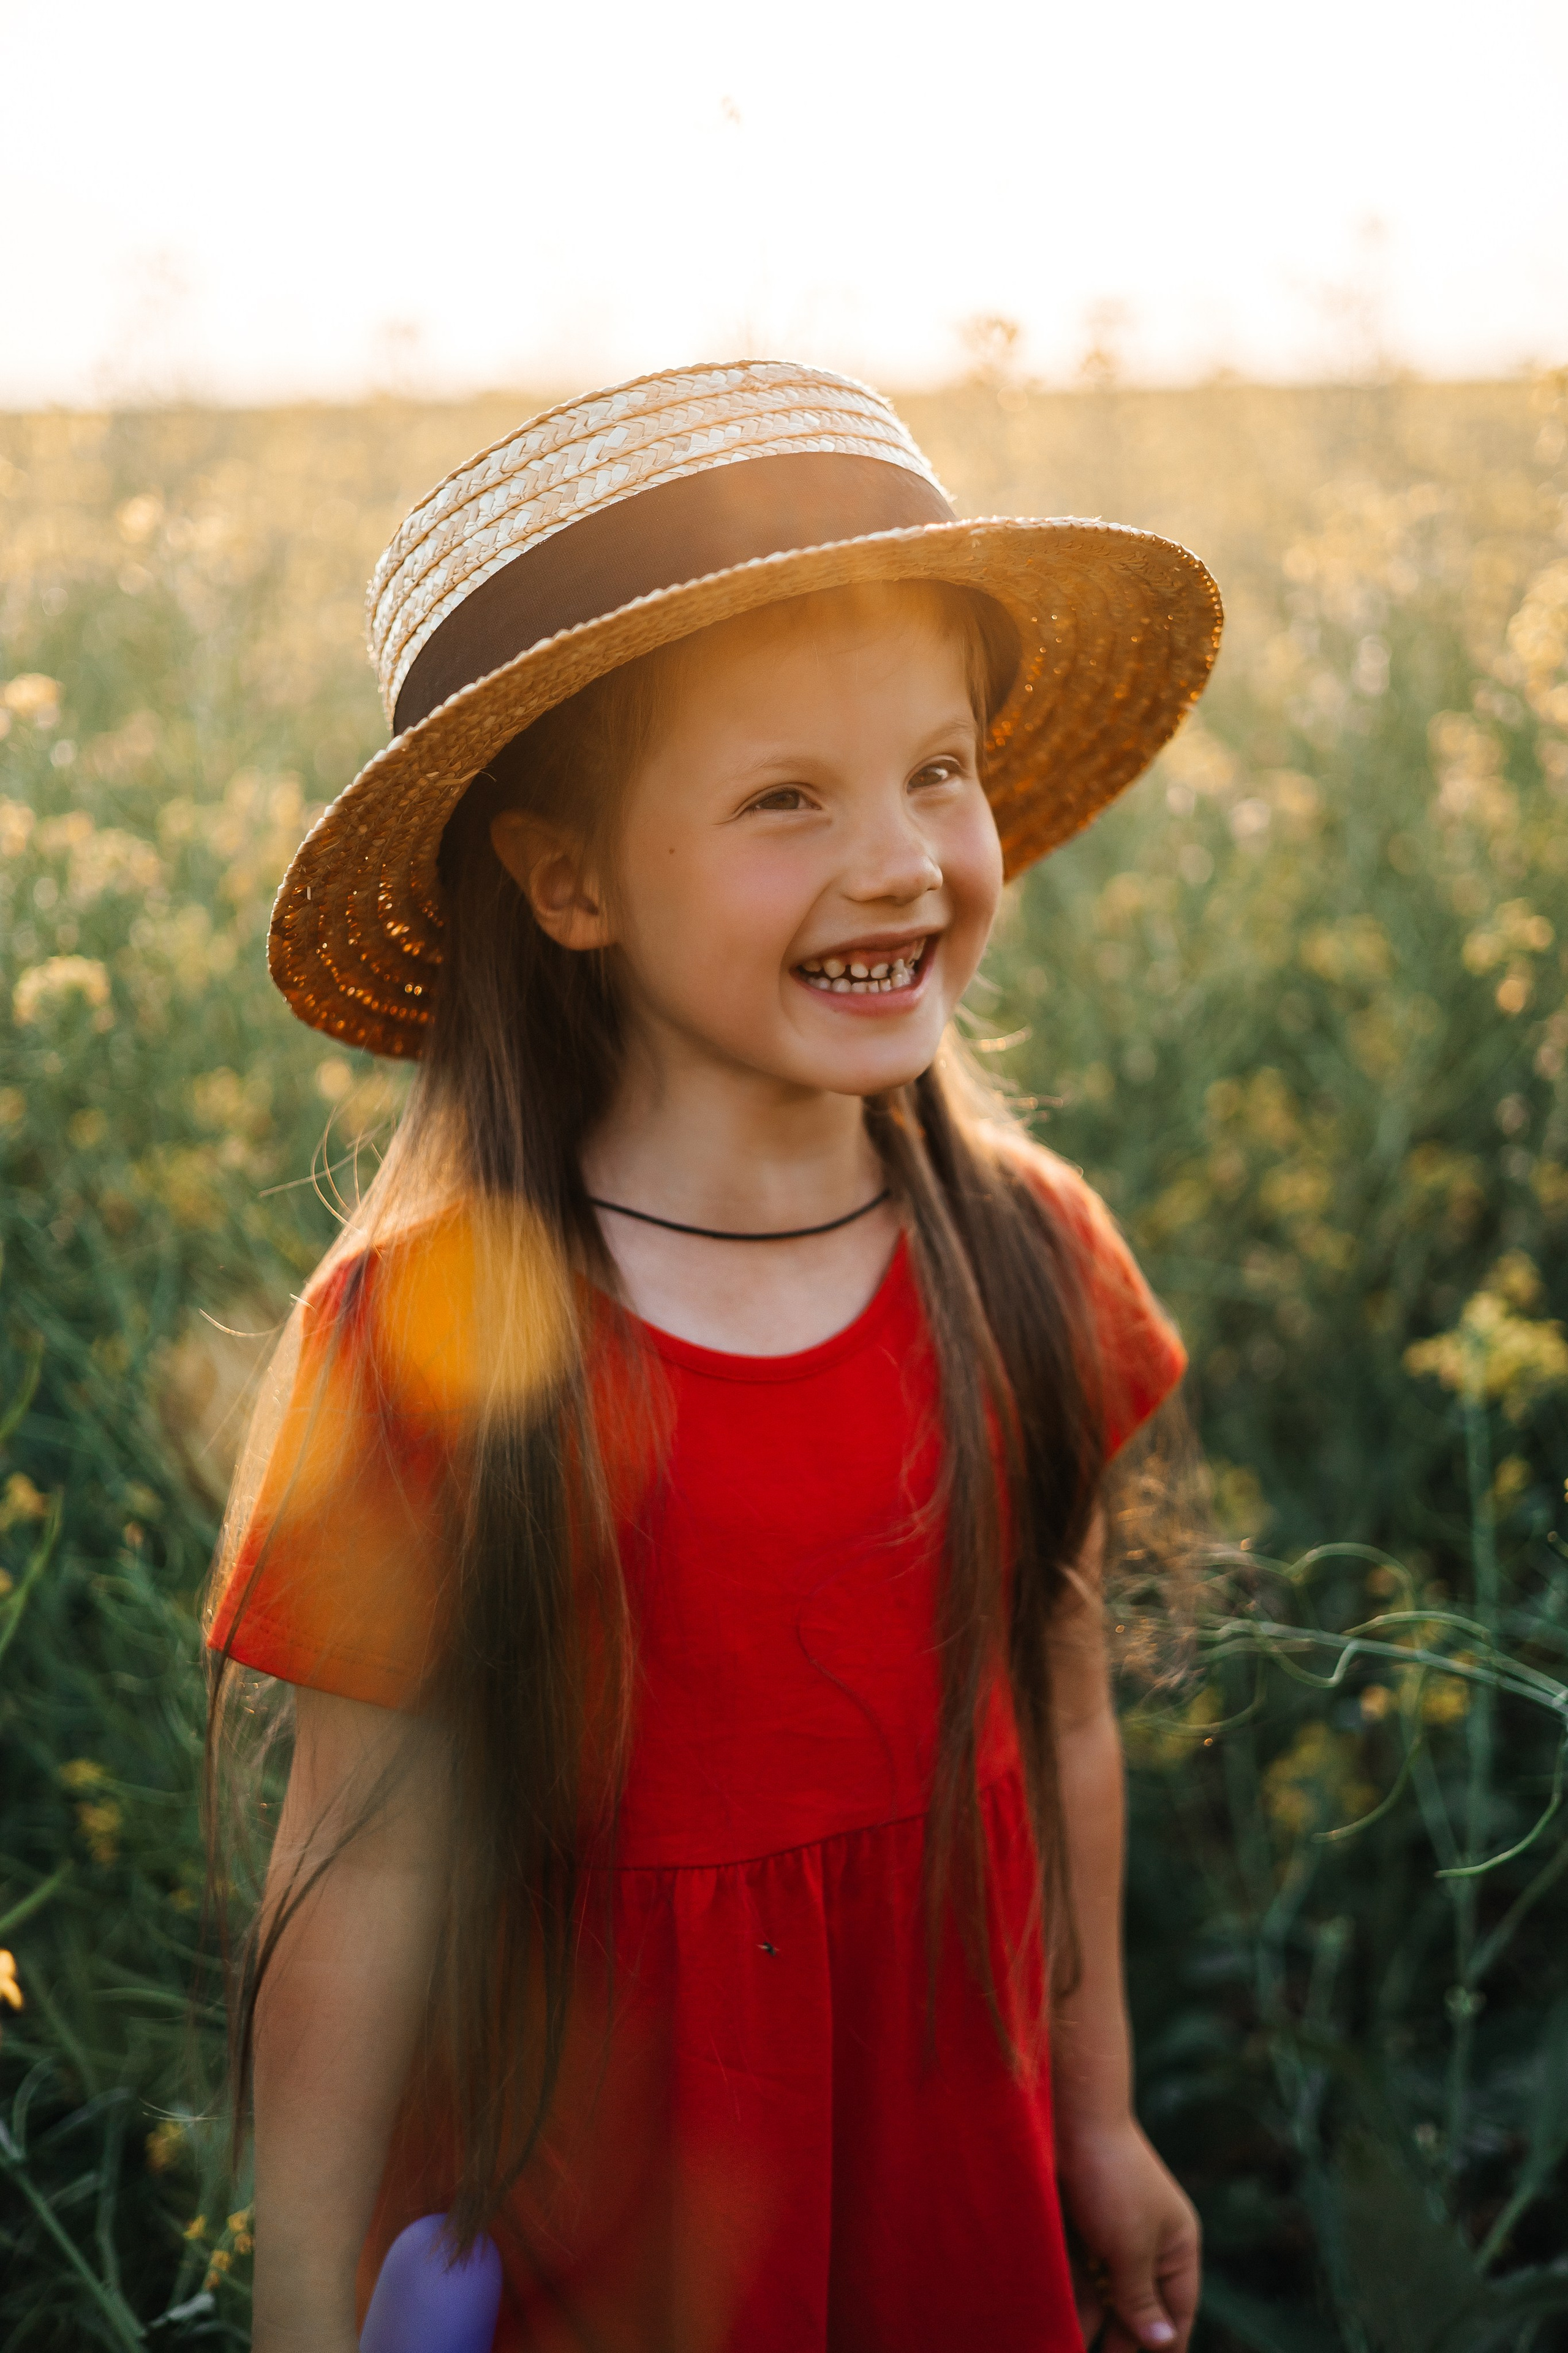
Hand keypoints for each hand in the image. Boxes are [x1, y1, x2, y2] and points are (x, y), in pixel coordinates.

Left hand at [1059, 2115, 1199, 2352]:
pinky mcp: (1078, 2229)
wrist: (1067, 2118)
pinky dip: (1070, 2299)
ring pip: (1103, 2296)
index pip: (1176, 2313)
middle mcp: (1145, 2245)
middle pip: (1138, 2309)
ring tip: (1070, 2346)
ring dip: (1090, 2323)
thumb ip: (1141, 2298)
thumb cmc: (1111, 2180)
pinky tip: (1058, 2321)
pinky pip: (1077, 2276)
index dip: (1163, 2345)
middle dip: (1121, 2341)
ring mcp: (1110, 2237)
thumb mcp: (1131, 2247)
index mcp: (1176, 2247)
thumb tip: (1163, 2344)